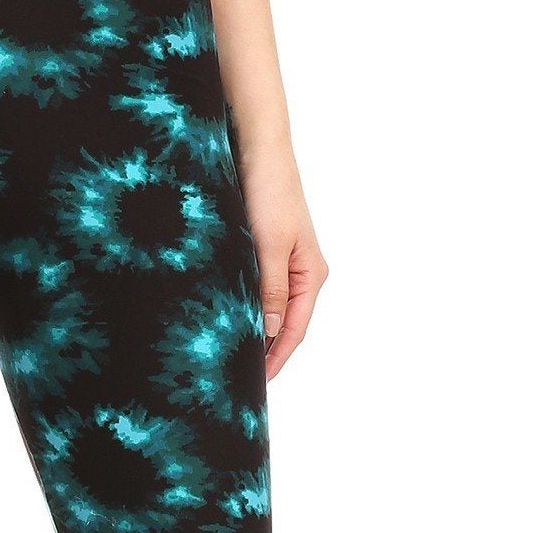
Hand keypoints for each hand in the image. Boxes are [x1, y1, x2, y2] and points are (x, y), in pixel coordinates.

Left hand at [239, 143, 328, 380]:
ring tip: (227, 357)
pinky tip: (223, 320)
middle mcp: (298, 273)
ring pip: (266, 308)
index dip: (275, 359)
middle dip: (262, 351)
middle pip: (282, 324)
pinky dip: (242, 308)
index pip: (294, 331)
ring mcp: (280, 263)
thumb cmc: (270, 191)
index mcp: (310, 275)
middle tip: (235, 379)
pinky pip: (253, 291)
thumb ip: (271, 291)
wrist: (257, 147)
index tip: (255, 385)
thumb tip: (269, 333)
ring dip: (251, 331)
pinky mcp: (260, 252)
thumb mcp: (271, 247)